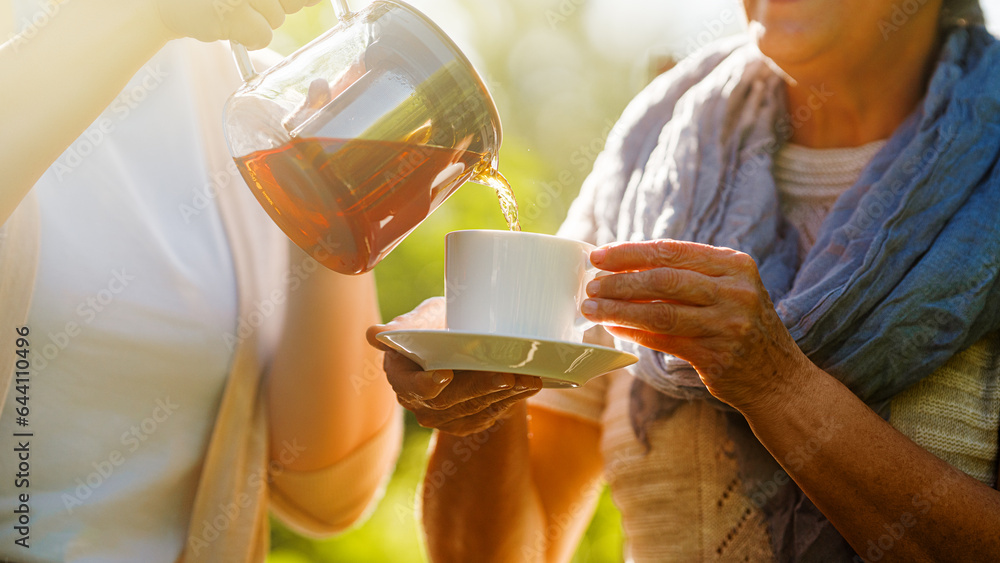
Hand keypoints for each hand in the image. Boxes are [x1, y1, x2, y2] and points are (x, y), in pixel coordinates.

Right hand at [152, 0, 320, 49]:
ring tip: (232, 10)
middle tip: (249, 2)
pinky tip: (231, 27)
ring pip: (278, 18)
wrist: (162, 1)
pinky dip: (250, 37)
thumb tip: (315, 0)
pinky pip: (263, 35)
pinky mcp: (232, 12)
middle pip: (291, 0)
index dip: (303, 1)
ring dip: (259, 20)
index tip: (302, 4)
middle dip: (277, 6)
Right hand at [366, 297, 542, 435]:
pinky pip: (490, 414)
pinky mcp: (468, 422)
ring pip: (474, 409)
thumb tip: (374, 334)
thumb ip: (405, 328)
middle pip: (449, 401)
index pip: (409, 386)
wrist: (463, 341)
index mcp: (400, 374)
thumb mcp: (423, 318)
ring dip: (503, 395)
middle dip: (479, 388)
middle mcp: (418, 401)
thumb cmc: (439, 323)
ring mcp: (443, 416)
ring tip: (526, 378)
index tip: (444, 376)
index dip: (425, 384)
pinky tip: (529, 384)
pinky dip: (513, 399)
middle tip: (504, 376)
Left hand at [581, 239, 808, 411]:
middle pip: (663, 280)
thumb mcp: (729, 290)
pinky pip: (664, 341)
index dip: (630, 252)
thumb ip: (689, 275)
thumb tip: (627, 267)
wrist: (779, 379)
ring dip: (618, 309)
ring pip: (659, 313)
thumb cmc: (742, 328)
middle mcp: (735, 291)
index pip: (672, 250)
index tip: (599, 255)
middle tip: (590, 284)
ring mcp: (727, 325)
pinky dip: (635, 334)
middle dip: (619, 281)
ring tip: (591, 308)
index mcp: (735, 265)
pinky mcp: (716, 356)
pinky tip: (615, 329)